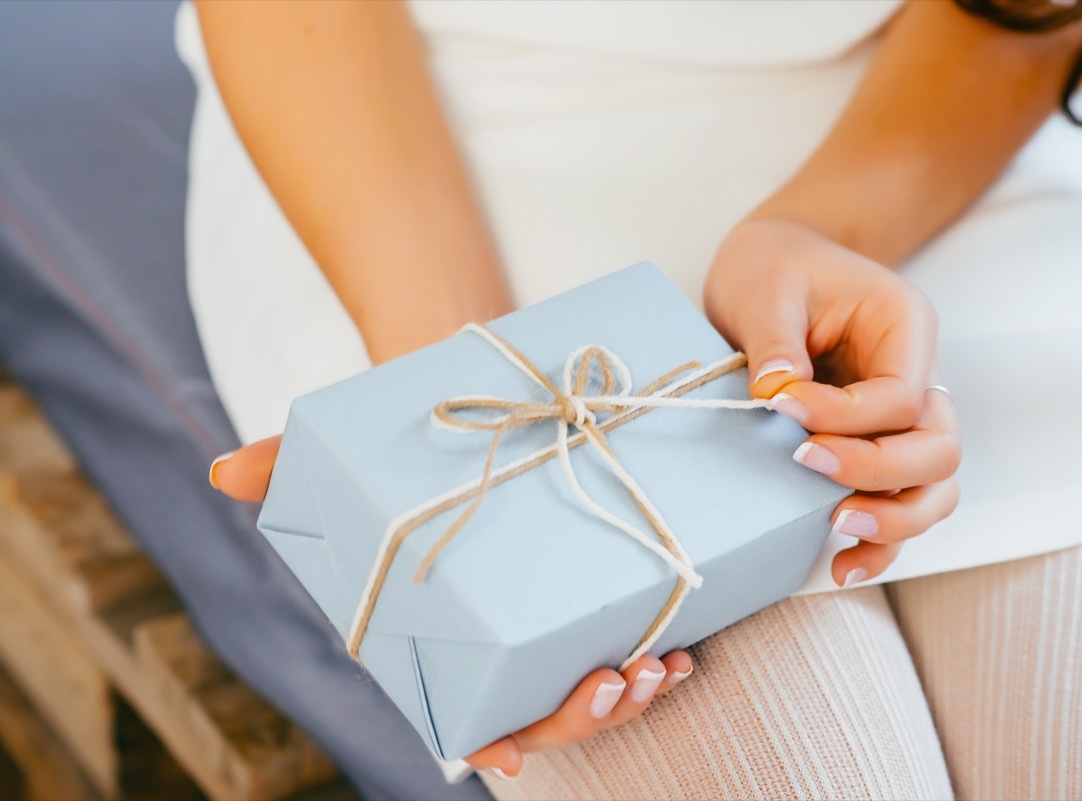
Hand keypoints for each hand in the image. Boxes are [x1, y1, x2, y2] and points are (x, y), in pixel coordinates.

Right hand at [210, 439, 693, 778]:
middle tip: (613, 682)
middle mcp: (500, 635)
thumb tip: (223, 470)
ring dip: (630, 695)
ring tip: (658, 669)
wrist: (478, 398)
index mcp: (439, 630)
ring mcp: (552, 616)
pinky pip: (632, 640)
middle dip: (580, 715)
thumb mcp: (347, 450)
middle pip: (542, 710)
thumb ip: (289, 463)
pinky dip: (659, 656)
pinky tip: (681, 647)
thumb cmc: (404, 444)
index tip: (511, 757)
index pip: (459, 707)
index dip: (484, 739)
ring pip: (594, 689)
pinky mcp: (597, 583)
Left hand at [704, 217, 960, 585]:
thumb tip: (775, 398)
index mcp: (906, 326)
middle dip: (877, 470)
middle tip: (806, 464)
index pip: (901, 394)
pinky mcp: (879, 446)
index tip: (781, 408)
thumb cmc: (776, 267)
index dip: (846, 416)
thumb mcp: (767, 288)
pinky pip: (902, 501)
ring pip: (935, 487)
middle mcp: (922, 376)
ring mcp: (906, 417)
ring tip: (837, 526)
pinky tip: (843, 566)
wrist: (777, 262)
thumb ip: (775, 341)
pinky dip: (882, 540)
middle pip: (937, 448)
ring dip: (893, 517)